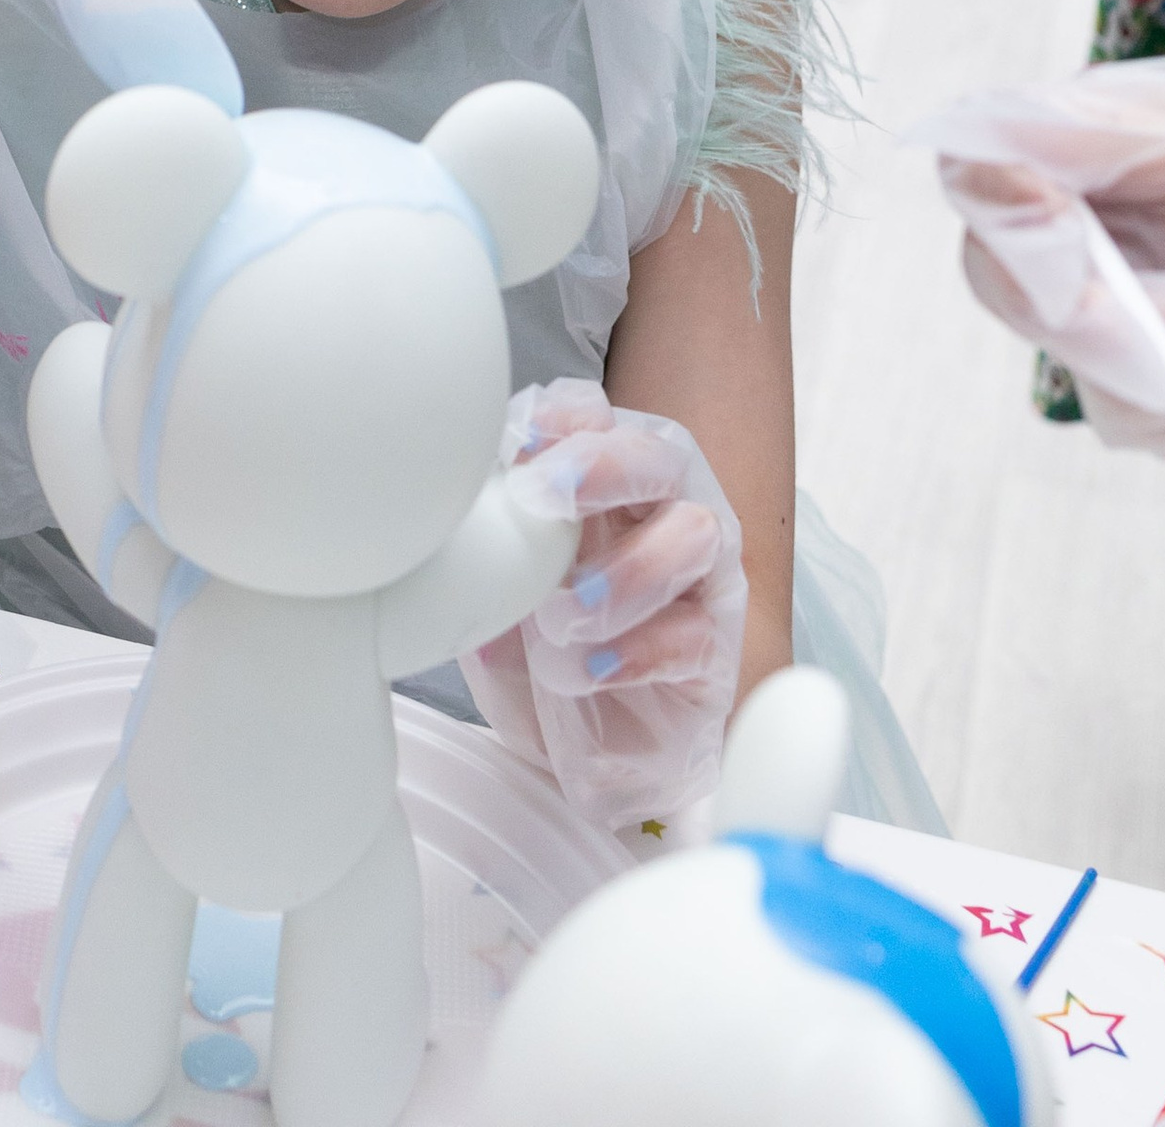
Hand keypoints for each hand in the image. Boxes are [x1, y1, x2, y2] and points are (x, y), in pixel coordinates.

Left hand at [464, 378, 746, 829]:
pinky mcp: (712, 653)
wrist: (574, 748)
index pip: (594, 417)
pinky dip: (642, 648)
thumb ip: (480, 557)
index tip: (519, 441)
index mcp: (599, 481)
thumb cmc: (535, 650)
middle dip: (605, 464)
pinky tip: (596, 667)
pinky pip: (698, 634)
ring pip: (694, 532)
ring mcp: (697, 578)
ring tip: (562, 618)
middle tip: (548, 494)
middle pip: (657, 454)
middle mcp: (657, 512)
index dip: (563, 416)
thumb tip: (452, 531)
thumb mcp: (490, 597)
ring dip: (626, 569)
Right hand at [920, 57, 1164, 480]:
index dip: (999, 201)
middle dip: (1090, 311)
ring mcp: (1109, 307)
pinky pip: (1121, 414)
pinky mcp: (1140, 392)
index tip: (1060, 243)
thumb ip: (1105, 135)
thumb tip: (983, 133)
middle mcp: (1089, 215)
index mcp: (1102, 132)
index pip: (983, 150)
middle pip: (998, 264)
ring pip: (1066, 349)